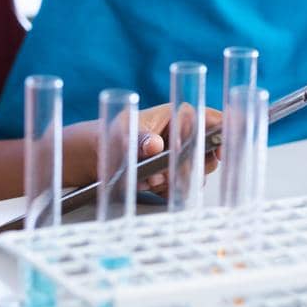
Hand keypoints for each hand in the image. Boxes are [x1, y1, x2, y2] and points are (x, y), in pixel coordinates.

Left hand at [65, 105, 222, 197]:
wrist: (85, 159)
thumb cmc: (102, 136)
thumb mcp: (117, 136)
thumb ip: (136, 140)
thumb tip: (154, 144)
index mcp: (173, 116)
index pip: (209, 118)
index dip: (222, 131)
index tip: (221, 149)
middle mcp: (177, 136)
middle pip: (207, 151)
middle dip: (190, 165)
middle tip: (166, 171)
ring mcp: (173, 157)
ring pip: (194, 173)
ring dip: (173, 180)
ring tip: (148, 177)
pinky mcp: (166, 176)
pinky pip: (179, 188)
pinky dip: (165, 190)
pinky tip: (147, 186)